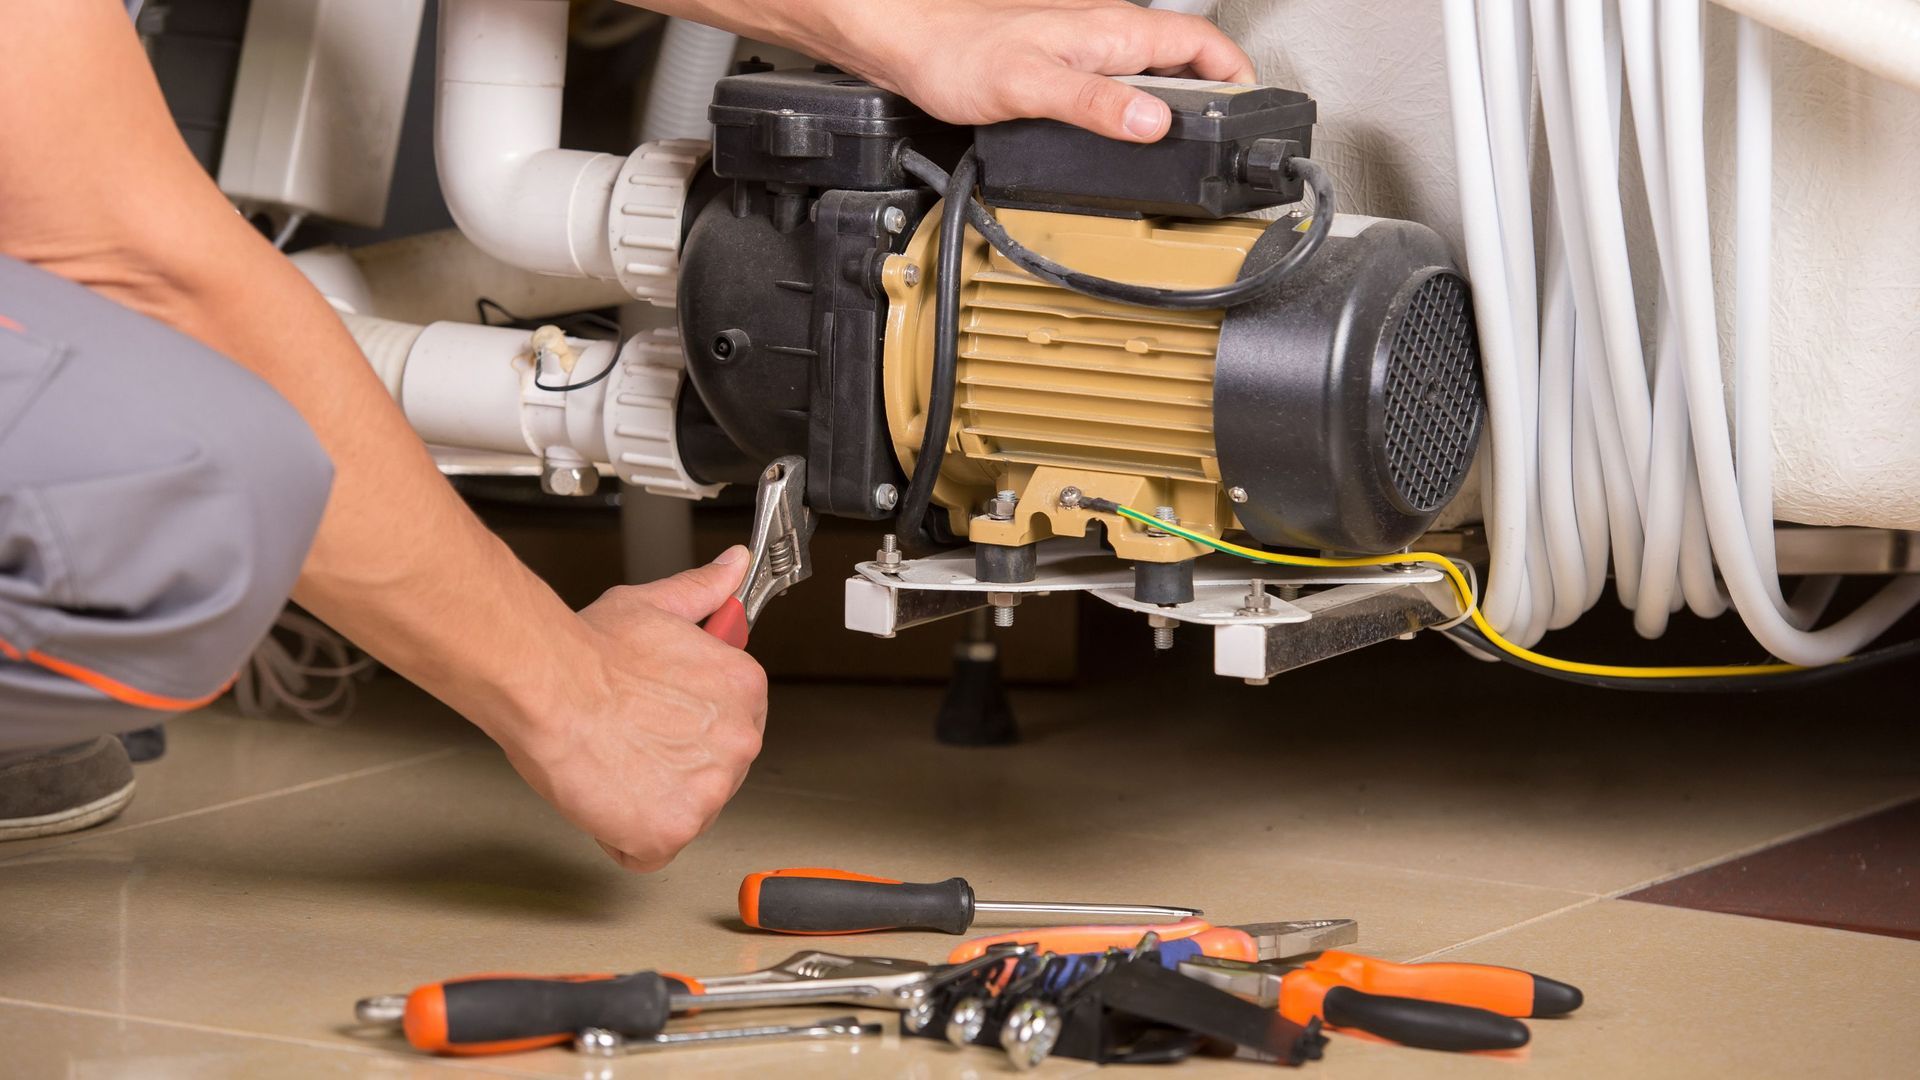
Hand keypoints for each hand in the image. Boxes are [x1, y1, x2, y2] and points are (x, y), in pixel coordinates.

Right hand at [489, 547, 768, 871]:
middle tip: (625, 743)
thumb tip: (732, 566)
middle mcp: (739, 740)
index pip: (730, 729)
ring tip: (611, 765)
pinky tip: (602, 798)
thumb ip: (704, 591)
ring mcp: (710, 790)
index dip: (685, 730)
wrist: (547, 684)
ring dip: (646, 802)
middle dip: (669, 768)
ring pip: (684, 814)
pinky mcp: (672, 830)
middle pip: (712, 776)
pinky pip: (649, 851)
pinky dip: (621, 836)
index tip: (655, 722)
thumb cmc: (591, 651)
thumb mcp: (659, 606)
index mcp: (744, 688)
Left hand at [840, 0, 1255, 141]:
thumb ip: (1096, 105)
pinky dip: (1131, 108)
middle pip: (1180, 57)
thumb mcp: (1032, 87)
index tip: (1253, 109)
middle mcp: (1102, 31)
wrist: (908, 46)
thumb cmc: (956, 57)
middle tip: (1221, 138)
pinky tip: (1119, 133)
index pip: (1201, 43)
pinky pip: (1114, 83)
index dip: (1236, 75)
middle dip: (1211, 93)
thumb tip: (1154, 124)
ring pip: (1148, 70)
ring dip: (1171, 101)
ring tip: (1181, 143)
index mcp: (1111, 31)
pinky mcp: (1059, 63)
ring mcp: (1081, 46)